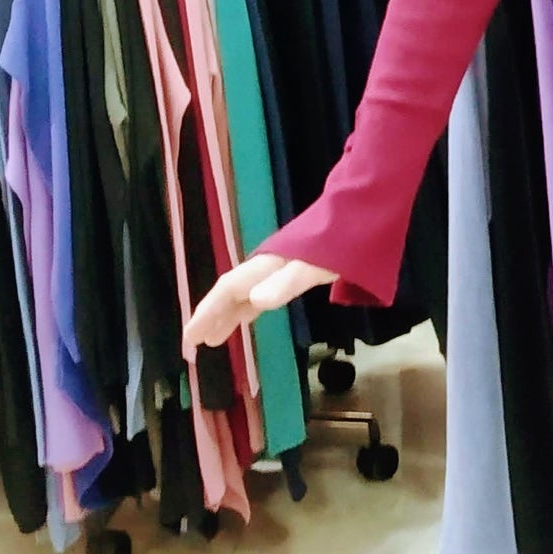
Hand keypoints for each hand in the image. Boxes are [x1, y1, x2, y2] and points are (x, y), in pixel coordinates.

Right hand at [184, 253, 337, 352]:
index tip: (191, 337)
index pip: (228, 290)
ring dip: (229, 314)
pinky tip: (248, 313)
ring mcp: (280, 265)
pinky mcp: (295, 267)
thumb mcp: (315, 264)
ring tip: (214, 338)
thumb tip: (255, 301)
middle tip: (195, 342)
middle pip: (231, 292)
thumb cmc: (340, 239)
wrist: (361, 211)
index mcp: (267, 264)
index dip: (207, 313)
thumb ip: (288, 281)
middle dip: (212, 316)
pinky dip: (251, 305)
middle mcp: (268, 265)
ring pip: (246, 292)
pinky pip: (263, 290)